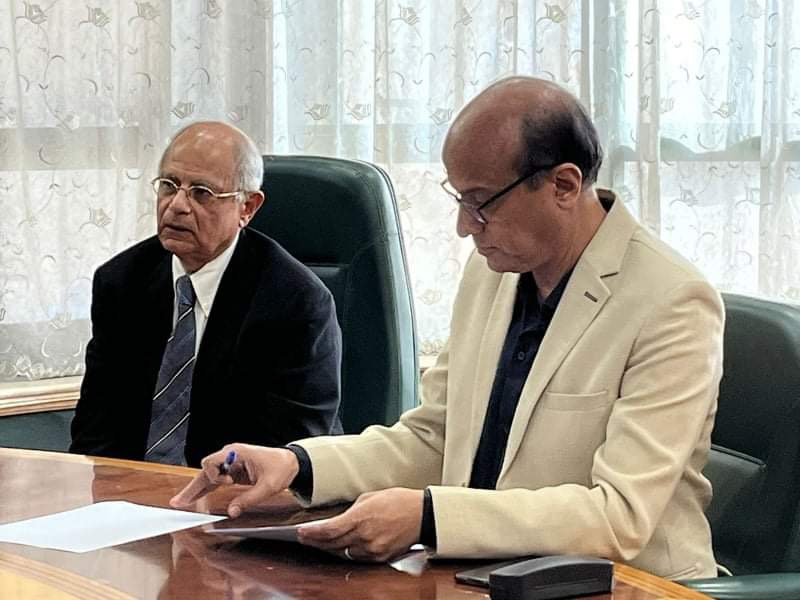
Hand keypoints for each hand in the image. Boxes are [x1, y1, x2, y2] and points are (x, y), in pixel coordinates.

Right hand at [169, 443, 298, 516]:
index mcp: (237, 453)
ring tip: (180, 503)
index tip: (227, 483)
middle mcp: (230, 457)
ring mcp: (230, 465)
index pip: (212, 461)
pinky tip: (195, 499)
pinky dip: (205, 490)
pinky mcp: (233, 473)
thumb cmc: (281, 468)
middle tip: (178, 502)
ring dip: (195, 490)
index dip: (214, 475)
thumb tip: (232, 512)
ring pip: (207, 477)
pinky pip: (215, 482)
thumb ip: (249, 499)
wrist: (290, 463)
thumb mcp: (268, 486)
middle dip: (192, 487)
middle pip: (205, 471)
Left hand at [297, 488, 422, 561]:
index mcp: (360, 518)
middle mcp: (365, 536)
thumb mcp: (370, 497)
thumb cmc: (398, 501)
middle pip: (333, 544)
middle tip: (305, 539)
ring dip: (333, 547)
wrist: (422, 514)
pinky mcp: (380, 557)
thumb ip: (352, 510)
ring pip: (344, 553)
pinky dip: (350, 551)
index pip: (329, 530)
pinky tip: (344, 546)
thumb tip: (339, 519)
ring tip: (322, 542)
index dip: (312, 534)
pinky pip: (358, 557)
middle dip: (317, 541)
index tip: (300, 533)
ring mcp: (373, 549)